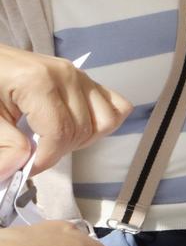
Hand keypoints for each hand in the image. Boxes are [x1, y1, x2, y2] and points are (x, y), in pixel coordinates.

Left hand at [0, 46, 132, 176]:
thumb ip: (4, 145)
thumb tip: (16, 170)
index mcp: (38, 82)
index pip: (60, 133)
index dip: (45, 159)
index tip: (27, 169)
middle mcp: (66, 75)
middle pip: (82, 130)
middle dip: (59, 151)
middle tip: (34, 153)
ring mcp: (80, 75)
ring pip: (105, 121)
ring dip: (83, 139)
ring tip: (55, 139)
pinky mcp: (86, 79)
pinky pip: (115, 106)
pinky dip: (100, 123)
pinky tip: (74, 126)